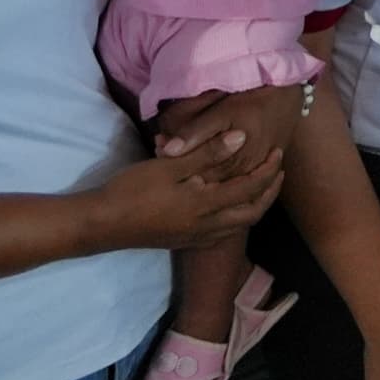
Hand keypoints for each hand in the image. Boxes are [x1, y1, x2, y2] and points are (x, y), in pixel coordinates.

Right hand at [87, 122, 281, 248]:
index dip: (268, 171)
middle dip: (269, 193)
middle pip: (252, 213)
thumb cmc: (133, 190)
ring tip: (259, 185)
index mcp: (206, 206)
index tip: (278, 152)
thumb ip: (208, 153)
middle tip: (277, 171)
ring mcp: (194, 238)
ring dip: (254, 206)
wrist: (101, 224)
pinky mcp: (182, 242)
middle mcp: (206, 227)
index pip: (250, 189)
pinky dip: (235, 217)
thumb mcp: (170, 166)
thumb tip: (242, 137)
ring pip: (237, 225)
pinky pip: (221, 232)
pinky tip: (228, 205)